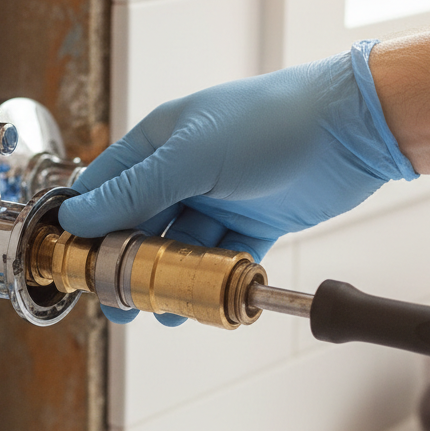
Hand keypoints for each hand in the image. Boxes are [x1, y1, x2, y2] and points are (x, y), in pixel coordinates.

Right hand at [58, 40, 415, 323]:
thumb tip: (78, 218)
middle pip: (142, 225)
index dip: (89, 226)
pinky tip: (205, 300)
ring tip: (164, 309)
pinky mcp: (254, 221)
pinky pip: (223, 258)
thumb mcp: (190, 157)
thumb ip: (133, 192)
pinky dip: (213, 280)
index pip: (107, 187)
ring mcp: (220, 196)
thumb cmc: (272, 121)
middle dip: (129, 265)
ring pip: (182, 248)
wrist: (352, 129)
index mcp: (160, 142)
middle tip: (120, 301)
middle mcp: (185, 169)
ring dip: (170, 279)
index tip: (77, 263)